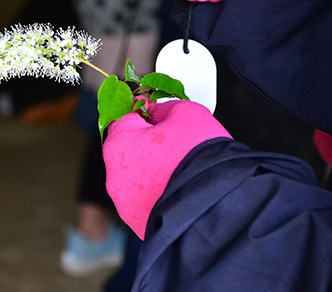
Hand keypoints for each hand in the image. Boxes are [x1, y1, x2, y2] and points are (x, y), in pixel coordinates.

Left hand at [102, 100, 230, 238]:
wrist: (217, 208)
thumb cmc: (200, 160)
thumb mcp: (187, 113)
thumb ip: (165, 107)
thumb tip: (157, 112)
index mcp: (120, 144)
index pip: (123, 116)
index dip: (144, 112)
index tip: (157, 113)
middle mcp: (114, 175)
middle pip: (128, 149)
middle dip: (148, 144)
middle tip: (176, 144)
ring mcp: (124, 203)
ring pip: (136, 178)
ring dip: (152, 172)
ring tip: (180, 171)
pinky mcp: (138, 223)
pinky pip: (145, 201)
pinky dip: (158, 195)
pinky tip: (178, 190)